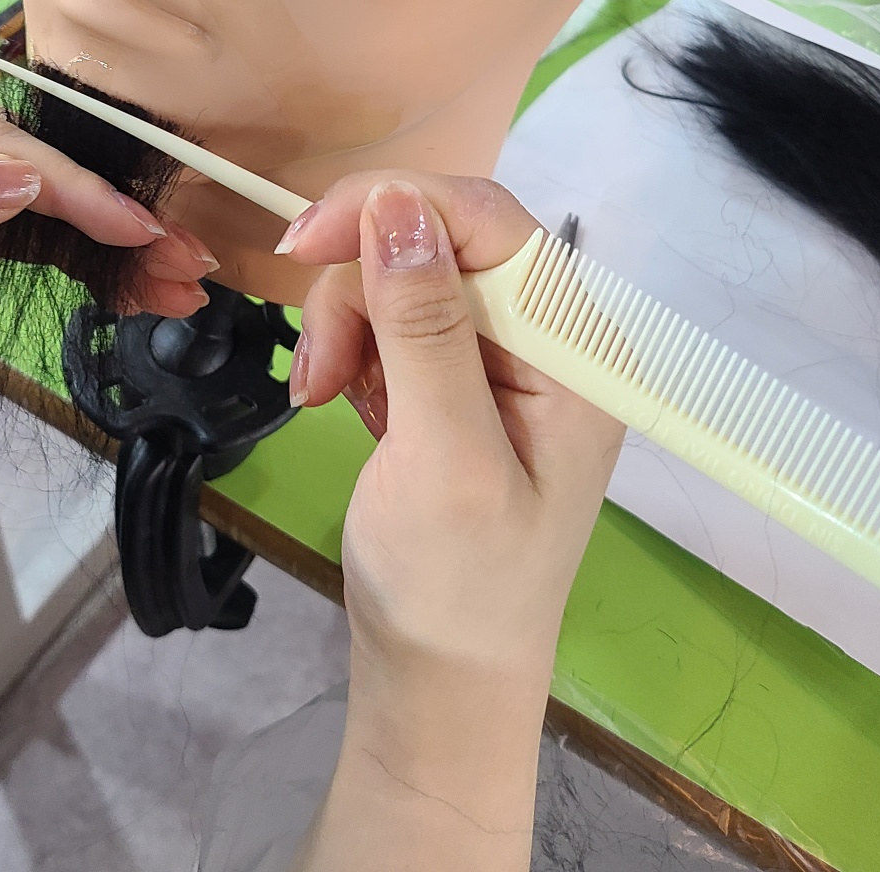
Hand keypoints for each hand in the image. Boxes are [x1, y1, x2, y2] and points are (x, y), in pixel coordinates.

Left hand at [0, 53, 214, 384]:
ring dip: (111, 246)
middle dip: (112, 216)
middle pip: (38, 167)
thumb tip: (14, 181)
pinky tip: (132, 285)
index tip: (135, 228)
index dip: (69, 186)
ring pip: (47, 206)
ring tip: (179, 283)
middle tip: (185, 261)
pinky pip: (30, 239)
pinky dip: (82, 262)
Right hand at [281, 175, 622, 860]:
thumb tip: (398, 204)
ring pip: (400, 274)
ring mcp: (497, 358)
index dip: (394, 206)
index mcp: (574, 350)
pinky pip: (389, 317)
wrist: (435, 675)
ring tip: (320, 396)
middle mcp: (545, 338)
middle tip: (315, 370)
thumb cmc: (454, 583)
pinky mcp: (451, 377)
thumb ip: (426, 326)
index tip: (305, 242)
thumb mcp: (444, 456)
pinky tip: (339, 401)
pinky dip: (349, 347)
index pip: (491, 222)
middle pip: (437, 241)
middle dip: (360, 287)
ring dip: (345, 323)